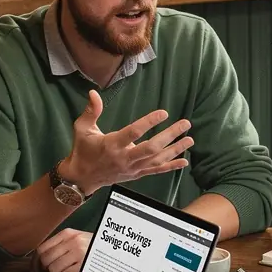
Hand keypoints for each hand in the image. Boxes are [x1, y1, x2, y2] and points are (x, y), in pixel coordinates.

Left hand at [37, 228, 90, 271]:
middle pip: (45, 259)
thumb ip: (60, 245)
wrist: (112, 251)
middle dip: (47, 269)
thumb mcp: (76, 239)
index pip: (42, 248)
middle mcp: (72, 241)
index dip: (36, 262)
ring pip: (53, 269)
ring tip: (66, 270)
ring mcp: (79, 253)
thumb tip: (40, 259)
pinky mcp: (84, 265)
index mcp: (67, 234)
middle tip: (54, 271)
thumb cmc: (92, 247)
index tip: (35, 269)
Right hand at [64, 90, 193, 195]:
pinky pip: (156, 171)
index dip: (149, 122)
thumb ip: (91, 111)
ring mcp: (132, 168)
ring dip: (176, 149)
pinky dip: (171, 166)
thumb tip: (93, 93)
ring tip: (190, 139)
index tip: (164, 113)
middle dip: (170, 136)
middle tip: (185, 124)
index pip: (134, 133)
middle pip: (152, 148)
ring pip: (157, 160)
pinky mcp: (136, 175)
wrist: (82, 178)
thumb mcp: (82, 128)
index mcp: (112, 145)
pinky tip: (184, 161)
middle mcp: (125, 158)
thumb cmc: (82, 150)